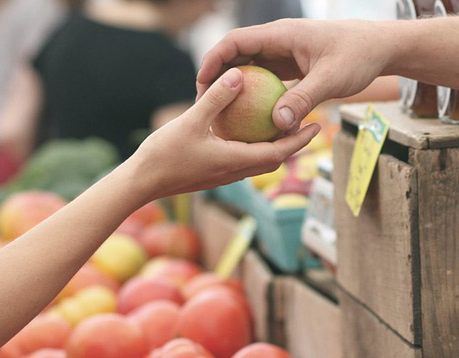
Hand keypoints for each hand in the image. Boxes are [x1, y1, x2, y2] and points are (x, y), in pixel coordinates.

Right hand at [127, 68, 320, 201]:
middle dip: (293, 144)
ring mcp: (224, 175)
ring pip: (258, 162)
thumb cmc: (164, 154)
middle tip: (307, 123)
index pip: (279, 153)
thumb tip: (239, 75)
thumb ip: (216, 98)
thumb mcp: (191, 121)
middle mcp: (235, 172)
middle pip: (274, 159)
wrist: (142, 183)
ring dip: (274, 147)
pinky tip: (246, 131)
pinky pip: (242, 160)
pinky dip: (253, 148)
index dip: (300, 140)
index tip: (317, 126)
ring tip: (282, 126)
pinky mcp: (213, 174)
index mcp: (236, 161)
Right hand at [197, 19, 397, 131]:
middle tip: (204, 104)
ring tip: (222, 114)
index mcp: (281, 35)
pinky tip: (251, 119)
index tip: (201, 84)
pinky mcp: (293, 66)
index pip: (236, 42)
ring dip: (236, 88)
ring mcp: (285, 53)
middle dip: (218, 77)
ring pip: (251, 68)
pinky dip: (257, 95)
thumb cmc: (358, 56)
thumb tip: (277, 124)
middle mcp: (279, 41)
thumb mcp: (331, 80)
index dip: (214, 60)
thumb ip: (303, 100)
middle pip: (237, 55)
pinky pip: (267, 80)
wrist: (380, 48)